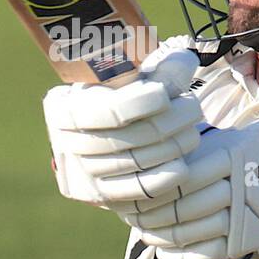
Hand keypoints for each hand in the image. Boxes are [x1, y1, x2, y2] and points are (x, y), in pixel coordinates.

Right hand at [43, 46, 203, 207]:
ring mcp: (82, 173)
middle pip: (126, 137)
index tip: (168, 94)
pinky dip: (161, 179)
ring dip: (172, 147)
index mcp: (65, 108)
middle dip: (168, 123)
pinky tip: (183, 166)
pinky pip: (134, 191)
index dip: (142, 102)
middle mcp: (66, 143)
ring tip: (193, 132)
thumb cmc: (126, 93)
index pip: (108, 109)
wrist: (113, 130)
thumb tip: (187, 62)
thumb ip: (161, 68)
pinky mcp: (102, 196)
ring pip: (134, 163)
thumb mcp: (136, 75)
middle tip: (194, 109)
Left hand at [119, 121, 258, 258]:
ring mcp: (244, 214)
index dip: (152, 190)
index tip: (132, 193)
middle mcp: (240, 182)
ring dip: (161, 236)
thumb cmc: (235, 160)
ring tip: (144, 231)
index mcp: (230, 153)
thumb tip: (134, 161)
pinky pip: (204, 255)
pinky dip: (179, 257)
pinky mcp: (243, 240)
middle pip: (182, 207)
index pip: (179, 179)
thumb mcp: (216, 142)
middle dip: (151, 215)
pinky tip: (163, 251)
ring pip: (190, 232)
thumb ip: (183, 150)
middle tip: (131, 216)